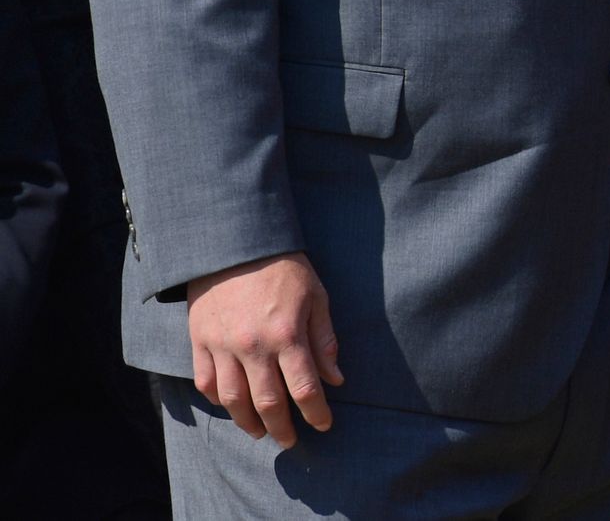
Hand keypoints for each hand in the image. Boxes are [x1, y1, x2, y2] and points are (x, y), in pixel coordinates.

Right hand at [187, 251, 342, 446]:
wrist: (235, 244)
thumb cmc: (283, 269)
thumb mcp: (316, 296)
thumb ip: (325, 340)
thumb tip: (335, 379)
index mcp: (286, 334)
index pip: (304, 388)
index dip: (315, 413)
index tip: (324, 425)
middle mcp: (252, 346)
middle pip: (266, 403)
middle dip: (281, 428)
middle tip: (290, 441)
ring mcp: (222, 345)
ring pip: (232, 400)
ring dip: (247, 422)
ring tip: (260, 431)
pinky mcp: (199, 341)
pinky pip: (205, 382)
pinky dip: (218, 400)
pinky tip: (231, 405)